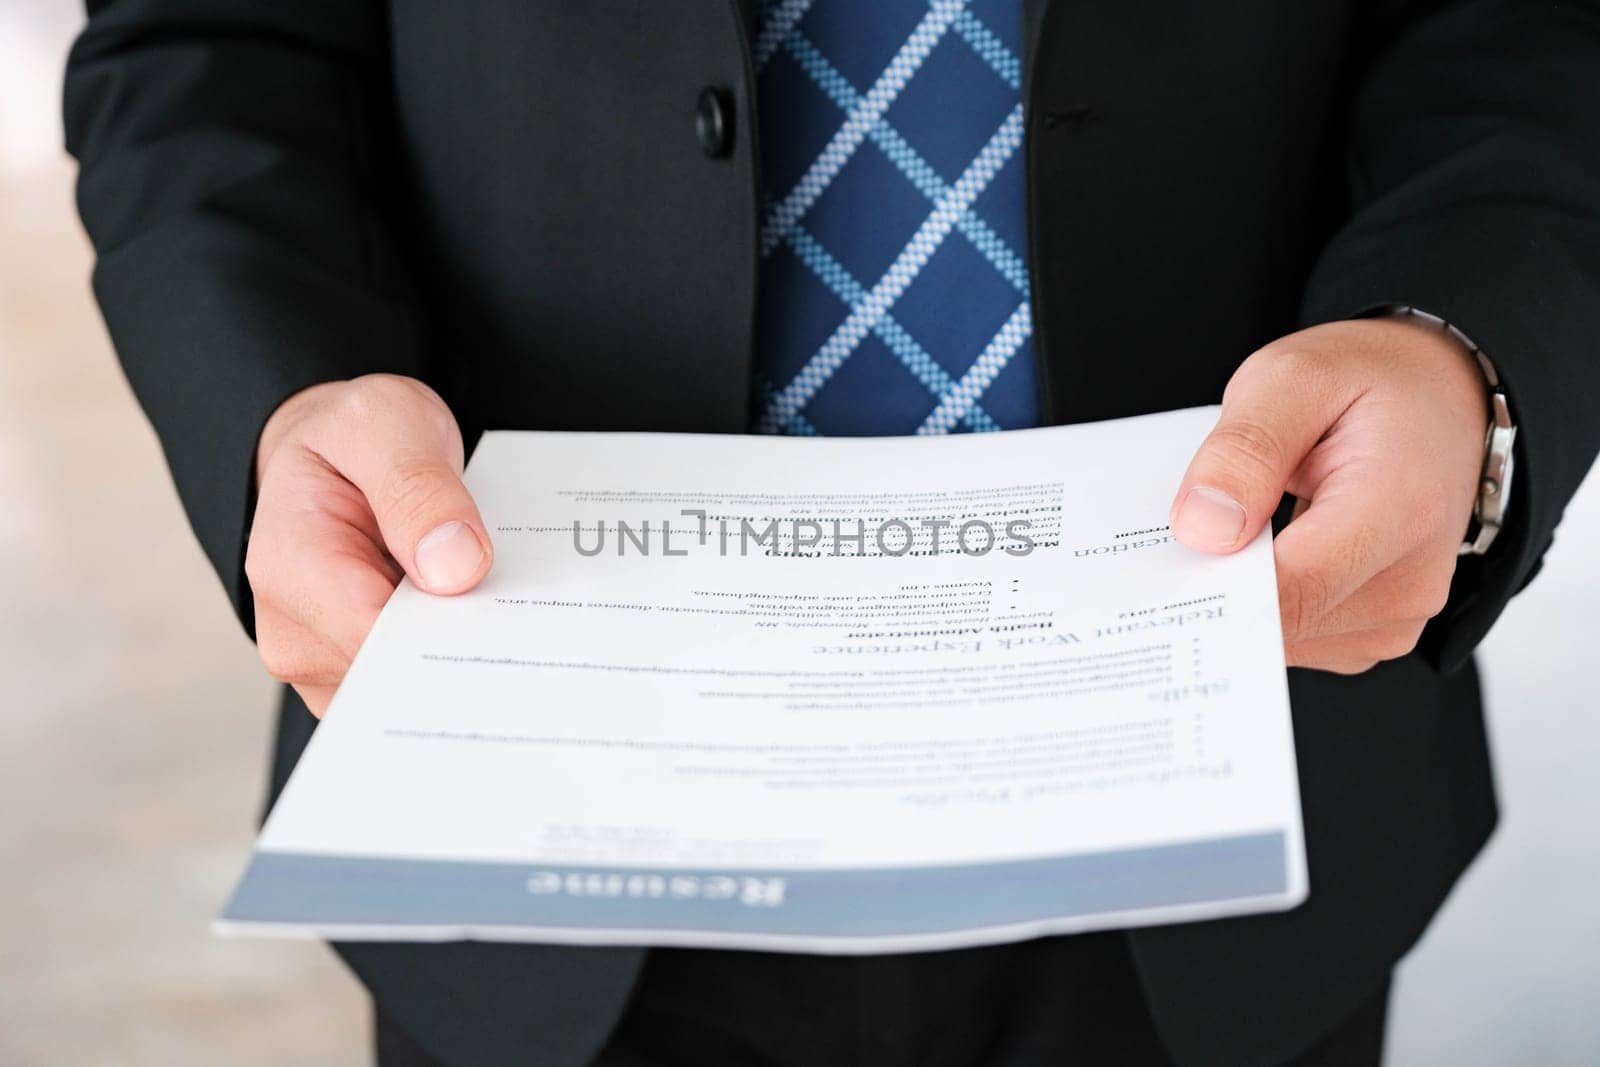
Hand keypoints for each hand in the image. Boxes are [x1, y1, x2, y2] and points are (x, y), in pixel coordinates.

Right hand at [246, 374, 493, 715]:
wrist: (332, 448)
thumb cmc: (350, 434)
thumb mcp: (384, 424)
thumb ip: (416, 489)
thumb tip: (454, 570)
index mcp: (289, 565)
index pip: (374, 638)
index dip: (446, 634)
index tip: (508, 617)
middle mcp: (293, 628)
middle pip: (397, 676)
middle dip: (462, 648)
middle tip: (524, 612)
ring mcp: (321, 658)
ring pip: (411, 690)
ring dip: (463, 653)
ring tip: (498, 602)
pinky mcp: (352, 670)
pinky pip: (414, 685)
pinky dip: (454, 655)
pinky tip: (480, 618)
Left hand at [1169, 318, 1487, 672]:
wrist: (1443, 399)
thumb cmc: (1370, 383)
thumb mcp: (1294, 379)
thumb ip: (1245, 450)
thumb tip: (1201, 530)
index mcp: (1399, 508)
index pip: (1290, 589)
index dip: (1214, 590)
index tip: (1156, 574)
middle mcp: (1411, 581)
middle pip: (1279, 622)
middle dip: (1216, 588)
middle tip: (1175, 539)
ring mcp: (1398, 616)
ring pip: (1280, 639)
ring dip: (1240, 594)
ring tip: (1237, 527)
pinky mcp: (1379, 631)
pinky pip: (1297, 636)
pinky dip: (1265, 601)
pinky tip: (1259, 551)